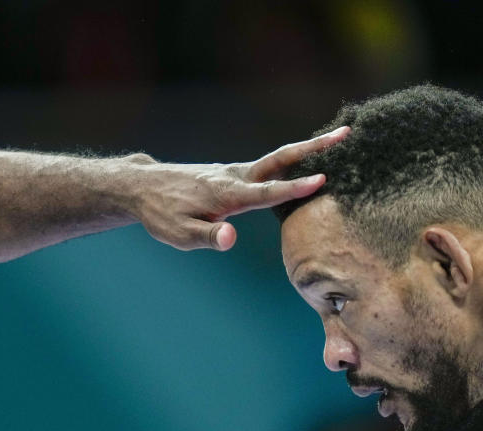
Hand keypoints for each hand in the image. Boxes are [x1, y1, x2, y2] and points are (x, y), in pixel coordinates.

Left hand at [132, 126, 350, 250]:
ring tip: (342, 138)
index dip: (293, 189)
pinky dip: (291, 158)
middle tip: (348, 134)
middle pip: (280, 160)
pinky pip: (267, 164)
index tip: (322, 180)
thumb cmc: (161, 214)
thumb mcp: (179, 234)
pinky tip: (307, 158)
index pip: (266, 192)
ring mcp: (233, 172)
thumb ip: (208, 236)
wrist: (141, 187)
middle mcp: (234, 177)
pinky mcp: (231, 174)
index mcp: (226, 194)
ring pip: (276, 159)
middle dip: (314, 148)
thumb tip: (232, 238)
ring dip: (308, 149)